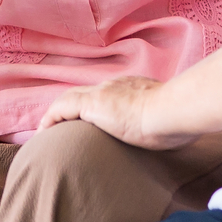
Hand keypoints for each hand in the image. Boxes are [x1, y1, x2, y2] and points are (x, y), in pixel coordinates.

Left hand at [37, 75, 192, 149]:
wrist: (172, 110)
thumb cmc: (178, 121)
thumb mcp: (170, 122)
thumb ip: (166, 125)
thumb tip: (177, 136)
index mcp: (134, 89)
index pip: (108, 95)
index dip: (95, 105)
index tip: (91, 119)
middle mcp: (116, 86)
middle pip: (85, 93)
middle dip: (71, 107)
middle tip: (60, 124)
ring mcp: (104, 93)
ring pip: (71, 98)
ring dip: (58, 113)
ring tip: (47, 130)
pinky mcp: (93, 103)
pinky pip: (62, 108)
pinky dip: (51, 118)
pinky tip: (43, 131)